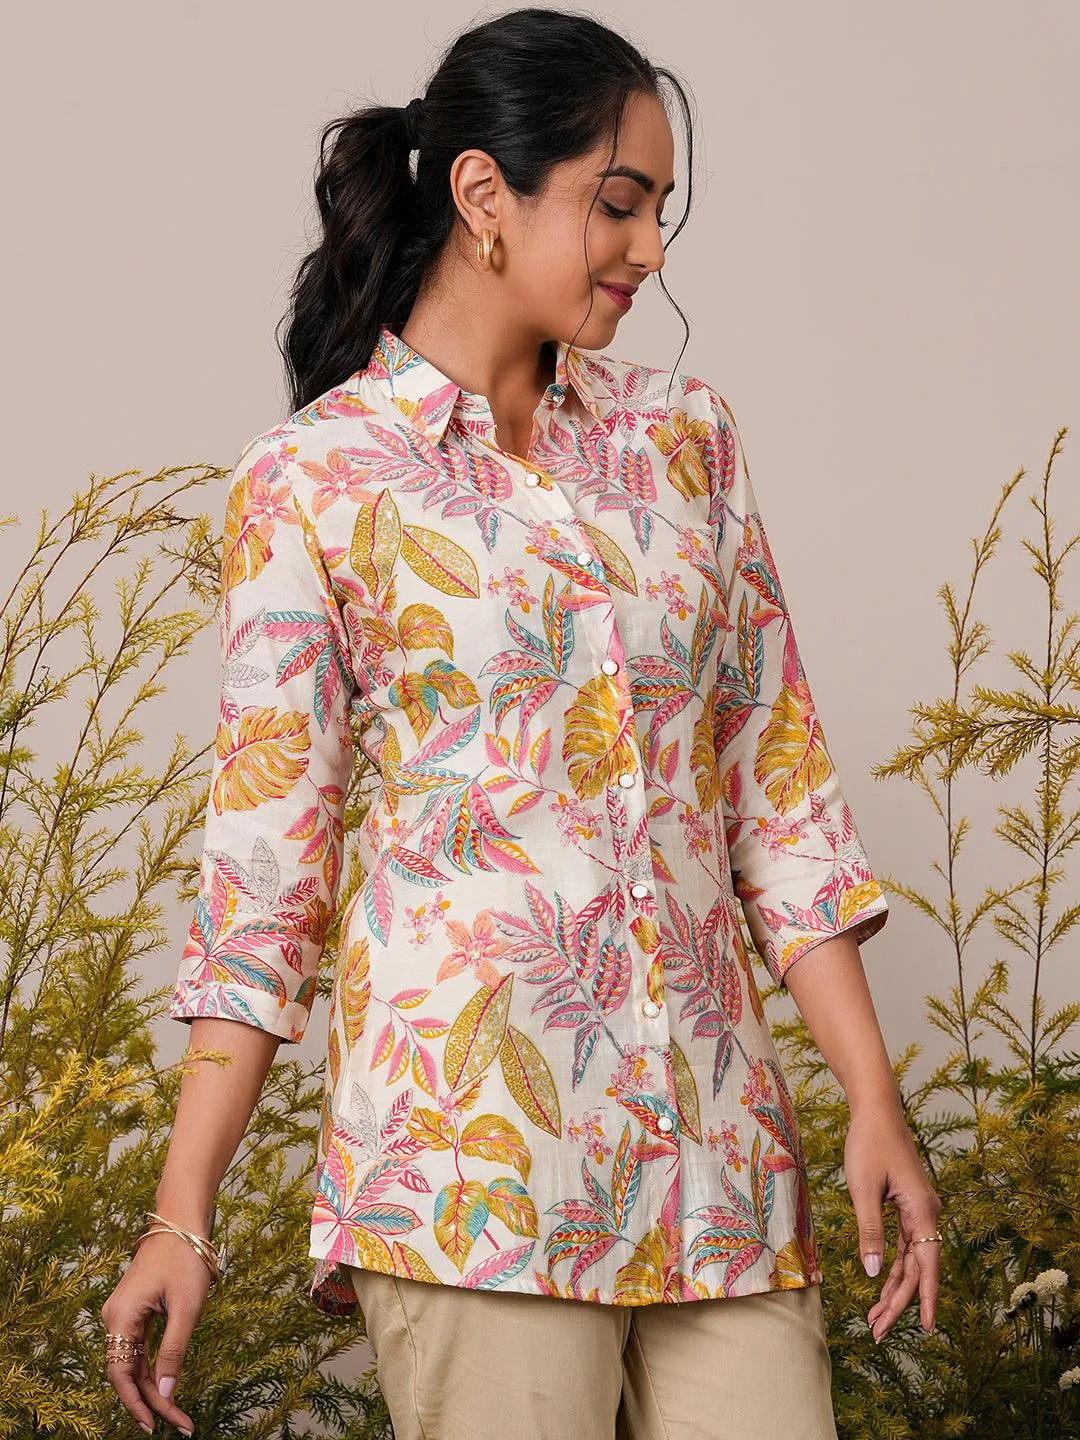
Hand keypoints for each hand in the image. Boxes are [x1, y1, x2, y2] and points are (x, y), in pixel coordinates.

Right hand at [101, 1231, 208, 1435]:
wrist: (181, 1220)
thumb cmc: (185, 1258)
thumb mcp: (186, 1308)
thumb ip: (173, 1351)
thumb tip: (164, 1395)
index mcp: (121, 1317)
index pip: (121, 1374)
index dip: (136, 1405)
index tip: (156, 1427)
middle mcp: (115, 1317)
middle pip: (127, 1372)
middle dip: (152, 1400)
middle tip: (180, 1424)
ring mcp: (124, 1313)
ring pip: (134, 1362)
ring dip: (153, 1387)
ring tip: (177, 1413)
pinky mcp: (135, 1310)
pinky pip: (139, 1347)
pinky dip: (153, 1367)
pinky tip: (166, 1385)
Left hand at [843, 1100, 941, 1342]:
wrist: (876, 1110)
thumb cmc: (868, 1143)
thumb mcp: (862, 1188)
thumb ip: (869, 1231)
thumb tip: (872, 1273)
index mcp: (922, 1211)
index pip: (926, 1265)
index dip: (925, 1299)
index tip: (925, 1328)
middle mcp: (926, 1214)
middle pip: (917, 1268)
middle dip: (899, 1301)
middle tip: (877, 1331)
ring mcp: (918, 1211)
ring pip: (910, 1259)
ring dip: (894, 1288)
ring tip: (875, 1318)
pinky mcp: (906, 1206)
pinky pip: (903, 1245)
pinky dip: (892, 1266)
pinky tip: (880, 1285)